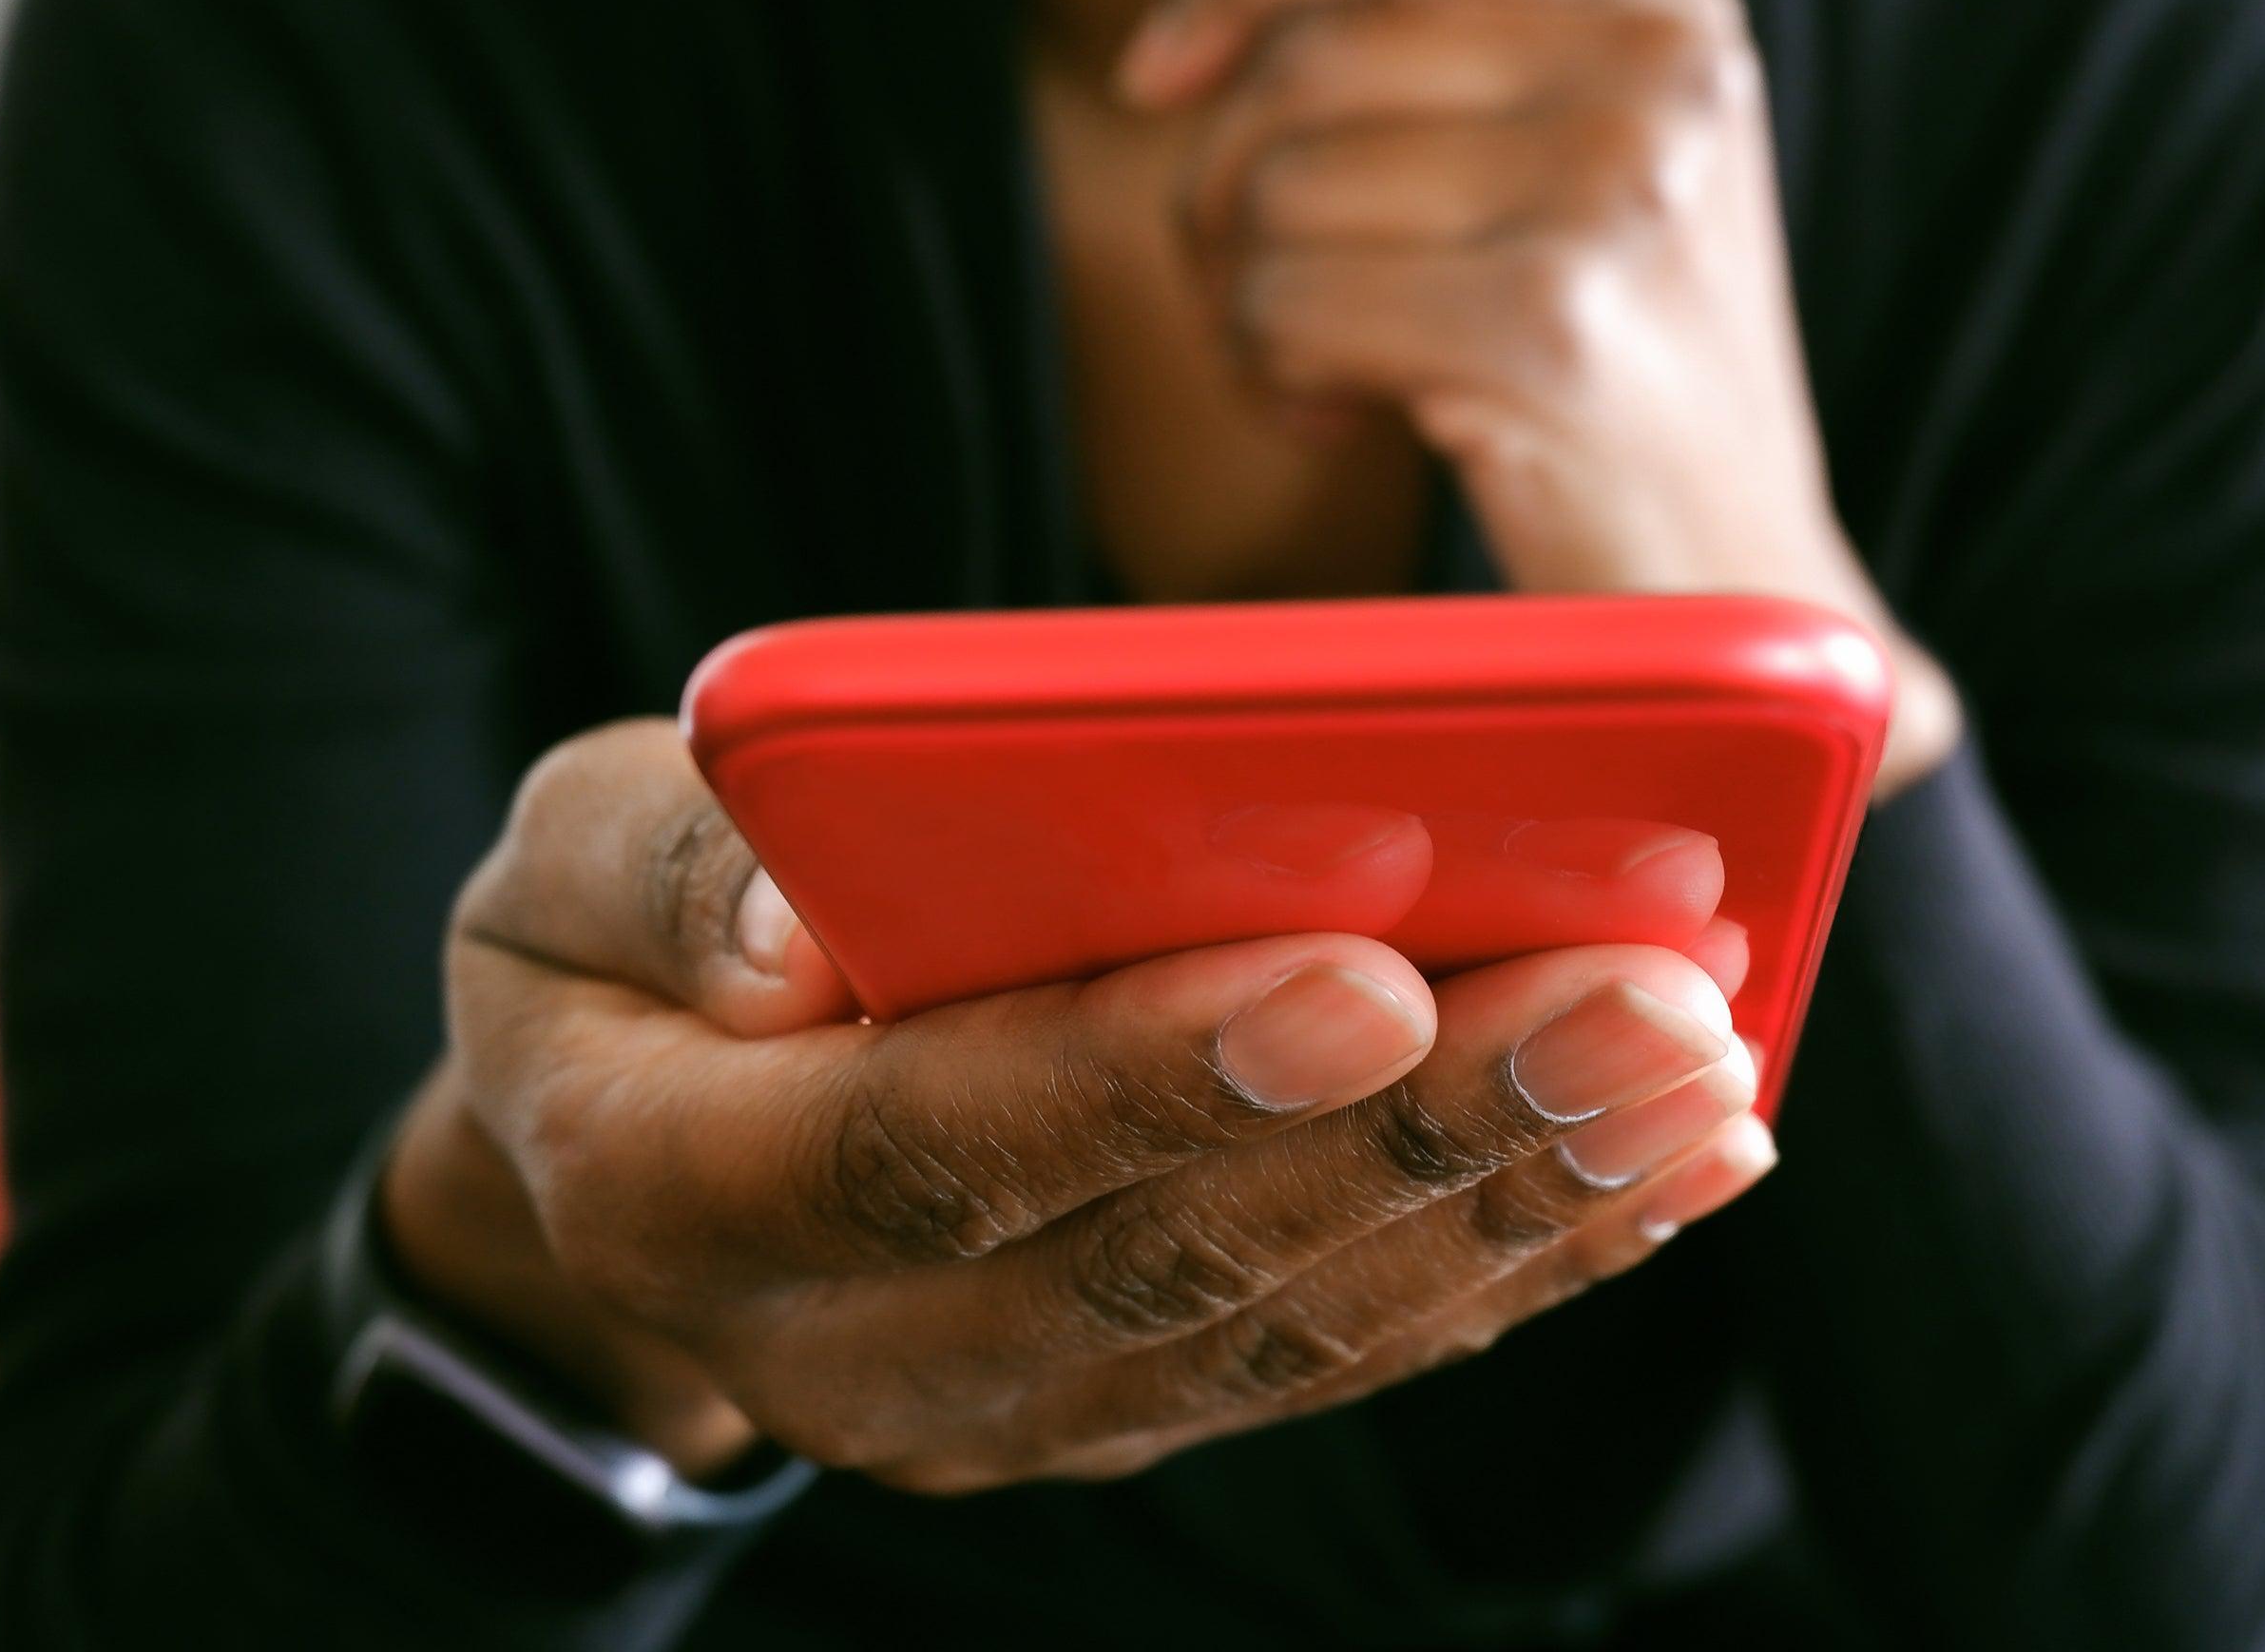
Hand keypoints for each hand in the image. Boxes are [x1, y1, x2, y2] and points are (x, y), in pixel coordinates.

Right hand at [381, 720, 1773, 1489]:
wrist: (631, 1155)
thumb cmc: (616, 959)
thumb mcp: (566, 861)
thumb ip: (660, 874)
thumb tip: (788, 923)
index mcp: (689, 1193)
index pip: (932, 1144)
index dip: (1150, 1070)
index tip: (1371, 971)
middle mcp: (857, 1348)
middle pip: (1168, 1256)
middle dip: (1426, 1130)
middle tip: (1645, 997)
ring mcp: (1011, 1404)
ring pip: (1291, 1326)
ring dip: (1515, 1199)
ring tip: (1697, 1061)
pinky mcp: (1128, 1401)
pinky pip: (1341, 1350)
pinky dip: (1516, 1258)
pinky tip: (1666, 1158)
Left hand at [1121, 0, 1960, 795]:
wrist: (1738, 601)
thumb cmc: (1619, 388)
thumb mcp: (1563, 170)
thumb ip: (1435, 13)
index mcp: (1670, 17)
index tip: (1157, 75)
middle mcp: (1662, 82)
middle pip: (1308, 59)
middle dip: (1223, 188)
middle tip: (1256, 297)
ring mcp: (1617, 198)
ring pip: (1280, 189)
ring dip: (1244, 303)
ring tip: (1318, 372)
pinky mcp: (1550, 327)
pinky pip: (1290, 303)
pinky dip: (1270, 375)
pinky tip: (1337, 422)